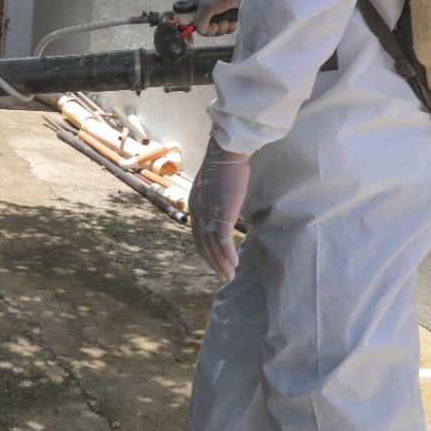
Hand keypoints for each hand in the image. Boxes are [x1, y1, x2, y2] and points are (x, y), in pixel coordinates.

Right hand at [186, 0, 237, 36]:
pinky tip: (232, 22)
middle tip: (220, 23)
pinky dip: (229, 28)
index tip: (203, 28)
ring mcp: (214, 16)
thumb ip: (200, 20)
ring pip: (214, 31)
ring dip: (222, 29)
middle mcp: (202, 12)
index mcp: (194, 6)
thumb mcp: (208, 5)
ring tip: (227, 21)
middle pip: (203, 30)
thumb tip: (201, 31)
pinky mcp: (225, 19)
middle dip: (213, 29)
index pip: (189, 22)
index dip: (195, 28)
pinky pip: (224, 30)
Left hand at [190, 136, 248, 280]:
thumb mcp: (216, 184)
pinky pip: (224, 242)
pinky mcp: (221, 216)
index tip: (210, 262)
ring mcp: (208, 215)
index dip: (204, 250)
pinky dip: (229, 255)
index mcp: (195, 205)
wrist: (225, 154)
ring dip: (222, 264)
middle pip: (203, 244)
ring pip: (213, 247)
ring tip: (229, 276)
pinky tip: (235, 264)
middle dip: (212, 262)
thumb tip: (226, 203)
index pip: (197, 234)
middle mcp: (198, 213)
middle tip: (221, 276)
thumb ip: (217, 198)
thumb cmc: (225, 164)